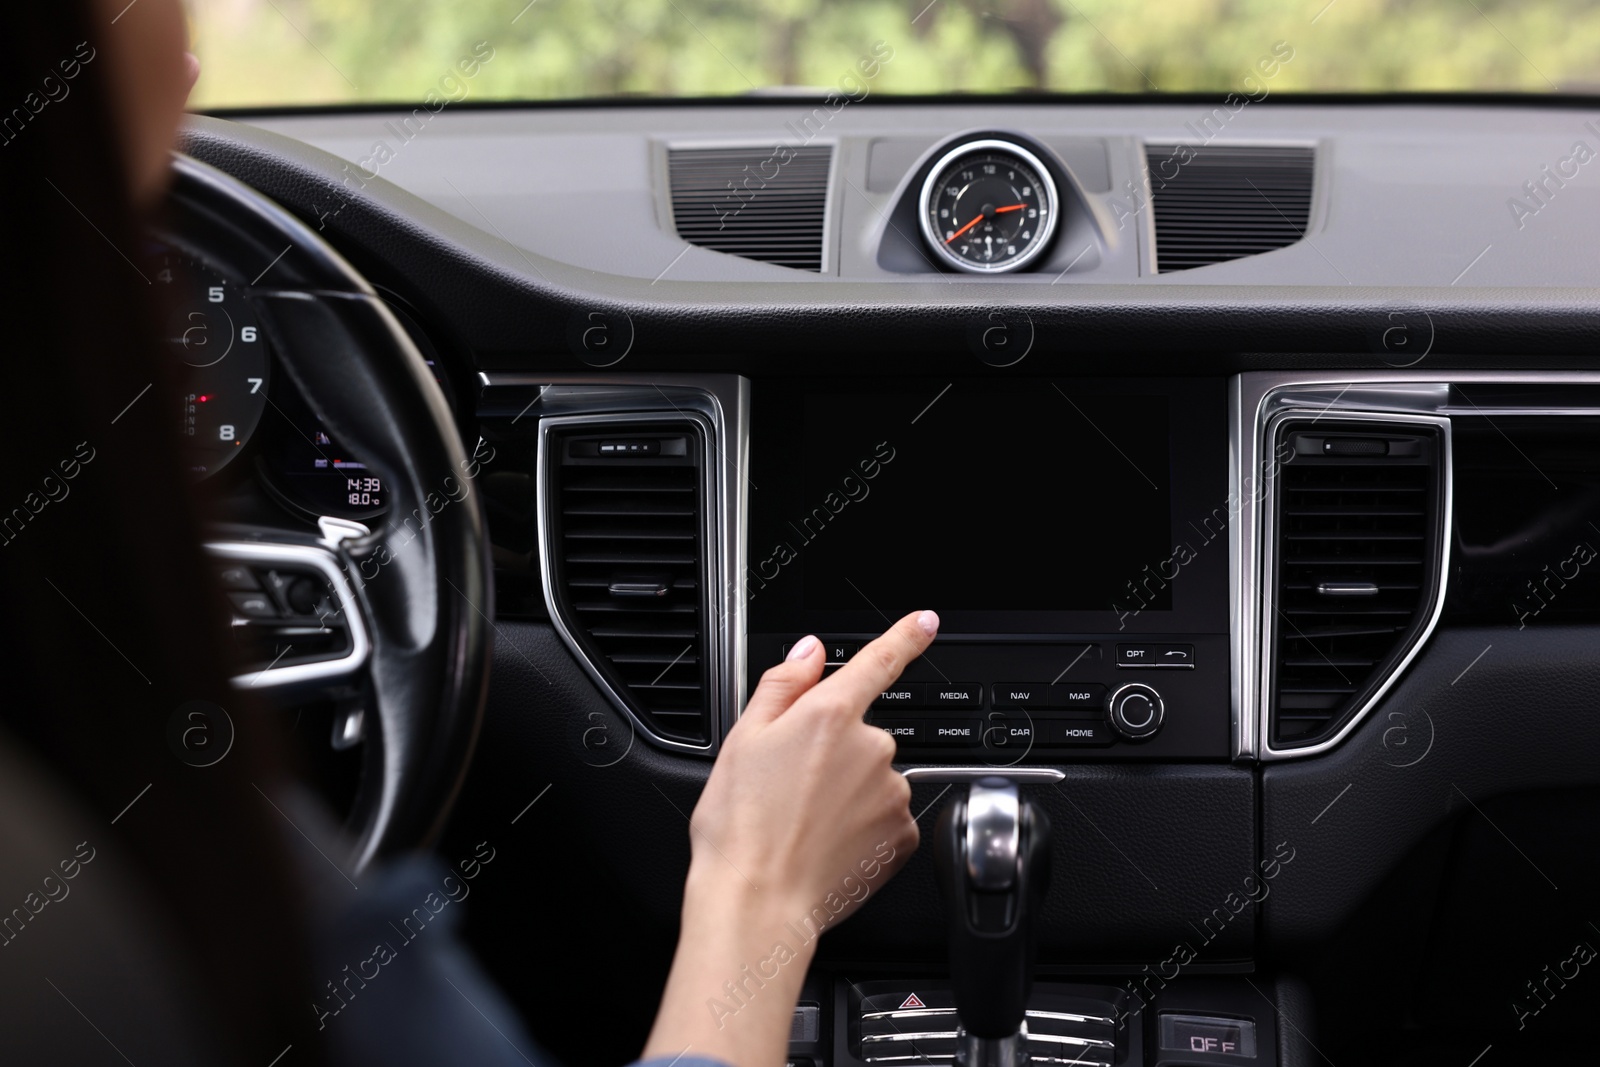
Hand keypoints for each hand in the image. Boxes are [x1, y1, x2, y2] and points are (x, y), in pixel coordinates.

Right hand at [688, 609, 937, 917]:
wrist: (758, 903)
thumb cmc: (740, 827)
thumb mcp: (743, 739)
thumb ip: (783, 684)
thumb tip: (810, 652)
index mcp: (829, 714)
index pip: (880, 661)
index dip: (906, 636)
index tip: (926, 622)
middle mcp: (871, 747)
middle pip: (861, 734)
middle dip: (834, 753)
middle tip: (791, 788)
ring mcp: (892, 792)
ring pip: (874, 778)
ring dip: (848, 792)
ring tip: (804, 823)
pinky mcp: (902, 834)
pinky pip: (886, 817)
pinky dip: (863, 826)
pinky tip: (828, 843)